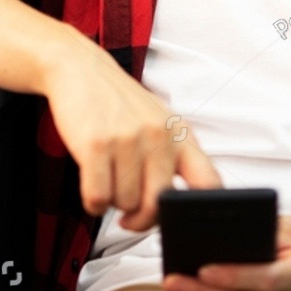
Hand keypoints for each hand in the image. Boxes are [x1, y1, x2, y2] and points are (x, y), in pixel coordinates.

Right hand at [41, 43, 221, 230]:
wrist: (82, 70)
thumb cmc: (120, 103)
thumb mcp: (160, 122)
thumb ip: (175, 158)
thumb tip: (179, 207)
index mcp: (180, 135)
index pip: (208, 182)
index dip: (198, 210)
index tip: (180, 220)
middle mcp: (158, 137)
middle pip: (159, 204)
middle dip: (141, 219)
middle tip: (130, 217)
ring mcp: (128, 140)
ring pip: (125, 203)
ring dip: (113, 203)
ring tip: (108, 182)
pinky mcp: (97, 145)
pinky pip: (98, 198)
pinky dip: (93, 204)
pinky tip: (93, 190)